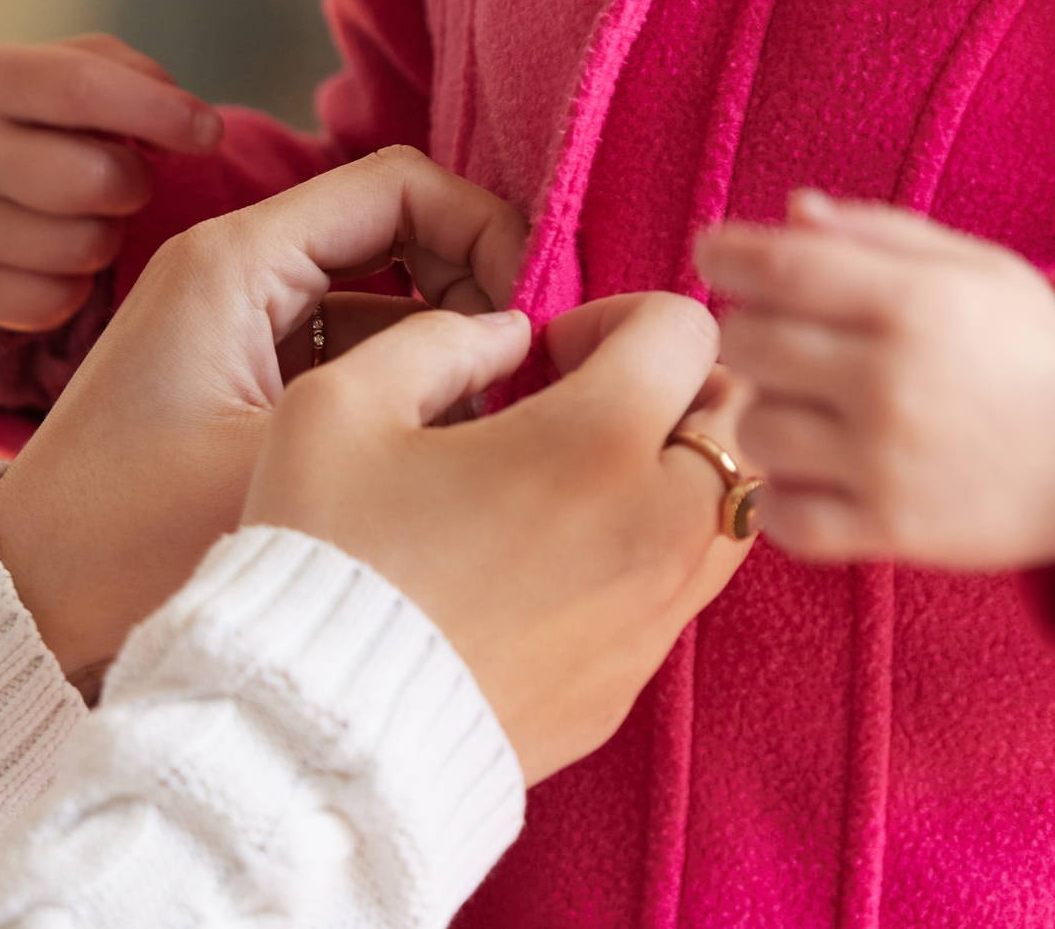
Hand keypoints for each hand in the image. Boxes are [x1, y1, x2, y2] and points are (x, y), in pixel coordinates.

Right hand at [0, 34, 224, 331]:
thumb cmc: (55, 121)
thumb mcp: (91, 71)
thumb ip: (145, 80)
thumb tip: (192, 127)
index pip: (81, 89)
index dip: (159, 112)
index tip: (210, 133)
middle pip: (93, 178)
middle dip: (135, 182)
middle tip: (128, 177)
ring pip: (83, 246)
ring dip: (108, 234)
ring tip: (85, 214)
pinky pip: (58, 300)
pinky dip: (78, 284)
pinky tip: (57, 256)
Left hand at [0, 147, 527, 685]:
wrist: (22, 604)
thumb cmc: (127, 543)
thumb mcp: (282, 461)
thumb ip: (412, 391)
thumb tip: (521, 344)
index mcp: (236, 261)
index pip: (398, 185)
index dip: (482, 227)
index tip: (534, 305)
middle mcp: (239, 268)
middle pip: (398, 227)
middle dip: (475, 280)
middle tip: (531, 359)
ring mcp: (241, 320)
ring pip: (382, 289)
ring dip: (448, 334)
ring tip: (503, 405)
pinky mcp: (243, 373)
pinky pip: (351, 342)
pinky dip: (405, 373)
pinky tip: (447, 436)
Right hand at [245, 293, 755, 783]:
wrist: (316, 738)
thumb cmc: (325, 558)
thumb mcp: (339, 406)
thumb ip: (436, 341)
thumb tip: (505, 336)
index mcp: (599, 440)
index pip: (686, 331)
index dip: (622, 318)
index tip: (556, 353)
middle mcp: (655, 525)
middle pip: (738, 419)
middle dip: (673, 391)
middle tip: (585, 406)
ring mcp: (653, 616)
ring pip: (727, 512)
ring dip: (676, 476)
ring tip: (577, 485)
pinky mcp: (630, 684)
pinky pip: (677, 594)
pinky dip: (646, 558)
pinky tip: (554, 565)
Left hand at [694, 191, 1054, 571]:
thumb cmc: (1038, 345)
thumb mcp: (971, 266)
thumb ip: (875, 235)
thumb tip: (787, 212)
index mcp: (912, 299)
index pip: (777, 266)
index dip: (727, 254)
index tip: (713, 252)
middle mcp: (890, 379)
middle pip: (747, 344)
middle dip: (749, 330)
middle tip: (779, 334)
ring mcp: (887, 462)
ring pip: (755, 429)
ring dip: (766, 412)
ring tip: (809, 404)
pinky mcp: (891, 533)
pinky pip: (782, 516)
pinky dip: (782, 495)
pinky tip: (816, 470)